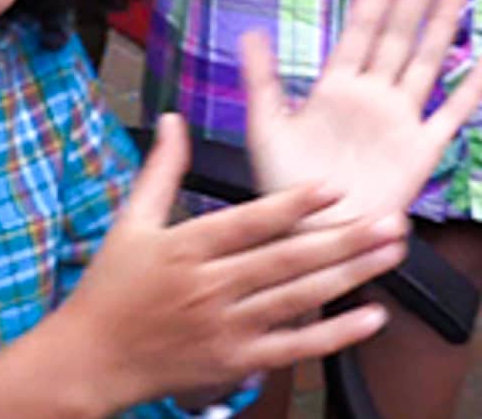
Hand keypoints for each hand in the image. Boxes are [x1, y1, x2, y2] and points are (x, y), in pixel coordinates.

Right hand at [56, 115, 405, 411]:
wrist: (92, 357)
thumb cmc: (109, 288)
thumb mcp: (130, 222)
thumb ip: (160, 170)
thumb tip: (174, 120)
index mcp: (181, 248)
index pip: (246, 222)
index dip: (292, 205)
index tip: (334, 189)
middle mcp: (206, 286)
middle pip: (285, 260)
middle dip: (342, 240)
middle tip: (389, 222)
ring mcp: (224, 327)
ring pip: (297, 298)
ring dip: (349, 277)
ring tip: (388, 256)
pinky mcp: (235, 360)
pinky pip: (294, 346)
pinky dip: (335, 334)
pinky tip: (370, 317)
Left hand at [245, 0, 481, 228]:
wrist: (310, 234)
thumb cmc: (284, 184)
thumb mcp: (266, 126)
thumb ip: (262, 79)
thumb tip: (251, 32)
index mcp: (334, 88)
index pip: (359, 31)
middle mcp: (371, 97)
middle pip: (397, 35)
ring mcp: (399, 121)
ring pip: (425, 62)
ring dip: (441, 25)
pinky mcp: (420, 153)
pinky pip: (450, 116)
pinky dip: (468, 89)